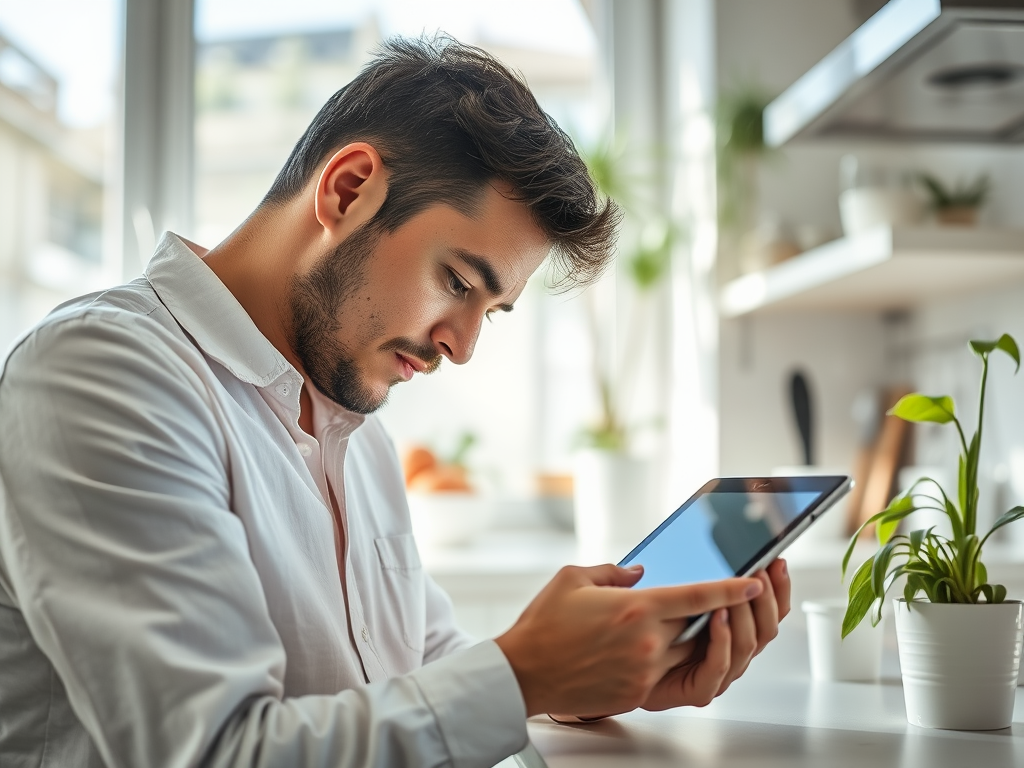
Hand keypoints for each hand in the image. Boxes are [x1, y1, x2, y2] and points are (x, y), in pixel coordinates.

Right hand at [494, 563, 763, 717]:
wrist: (523, 672)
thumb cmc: (543, 625)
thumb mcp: (574, 578)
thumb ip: (613, 572)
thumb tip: (638, 574)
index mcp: (636, 608)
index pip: (699, 597)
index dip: (732, 589)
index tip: (754, 582)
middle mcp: (647, 642)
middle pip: (701, 626)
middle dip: (716, 613)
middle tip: (725, 600)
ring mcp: (644, 672)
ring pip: (690, 654)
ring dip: (696, 639)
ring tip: (689, 624)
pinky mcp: (637, 694)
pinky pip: (668, 675)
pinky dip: (669, 659)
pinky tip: (656, 648)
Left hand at [640, 558, 790, 710]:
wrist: (610, 668)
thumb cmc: (634, 631)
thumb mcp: (661, 592)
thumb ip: (683, 575)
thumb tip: (707, 551)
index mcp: (726, 628)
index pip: (765, 609)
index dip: (777, 587)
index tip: (776, 562)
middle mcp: (727, 651)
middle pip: (766, 628)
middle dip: (768, 598)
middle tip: (761, 573)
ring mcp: (717, 672)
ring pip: (748, 644)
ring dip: (746, 614)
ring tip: (741, 590)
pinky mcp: (700, 689)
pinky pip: (720, 666)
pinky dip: (723, 641)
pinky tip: (718, 617)